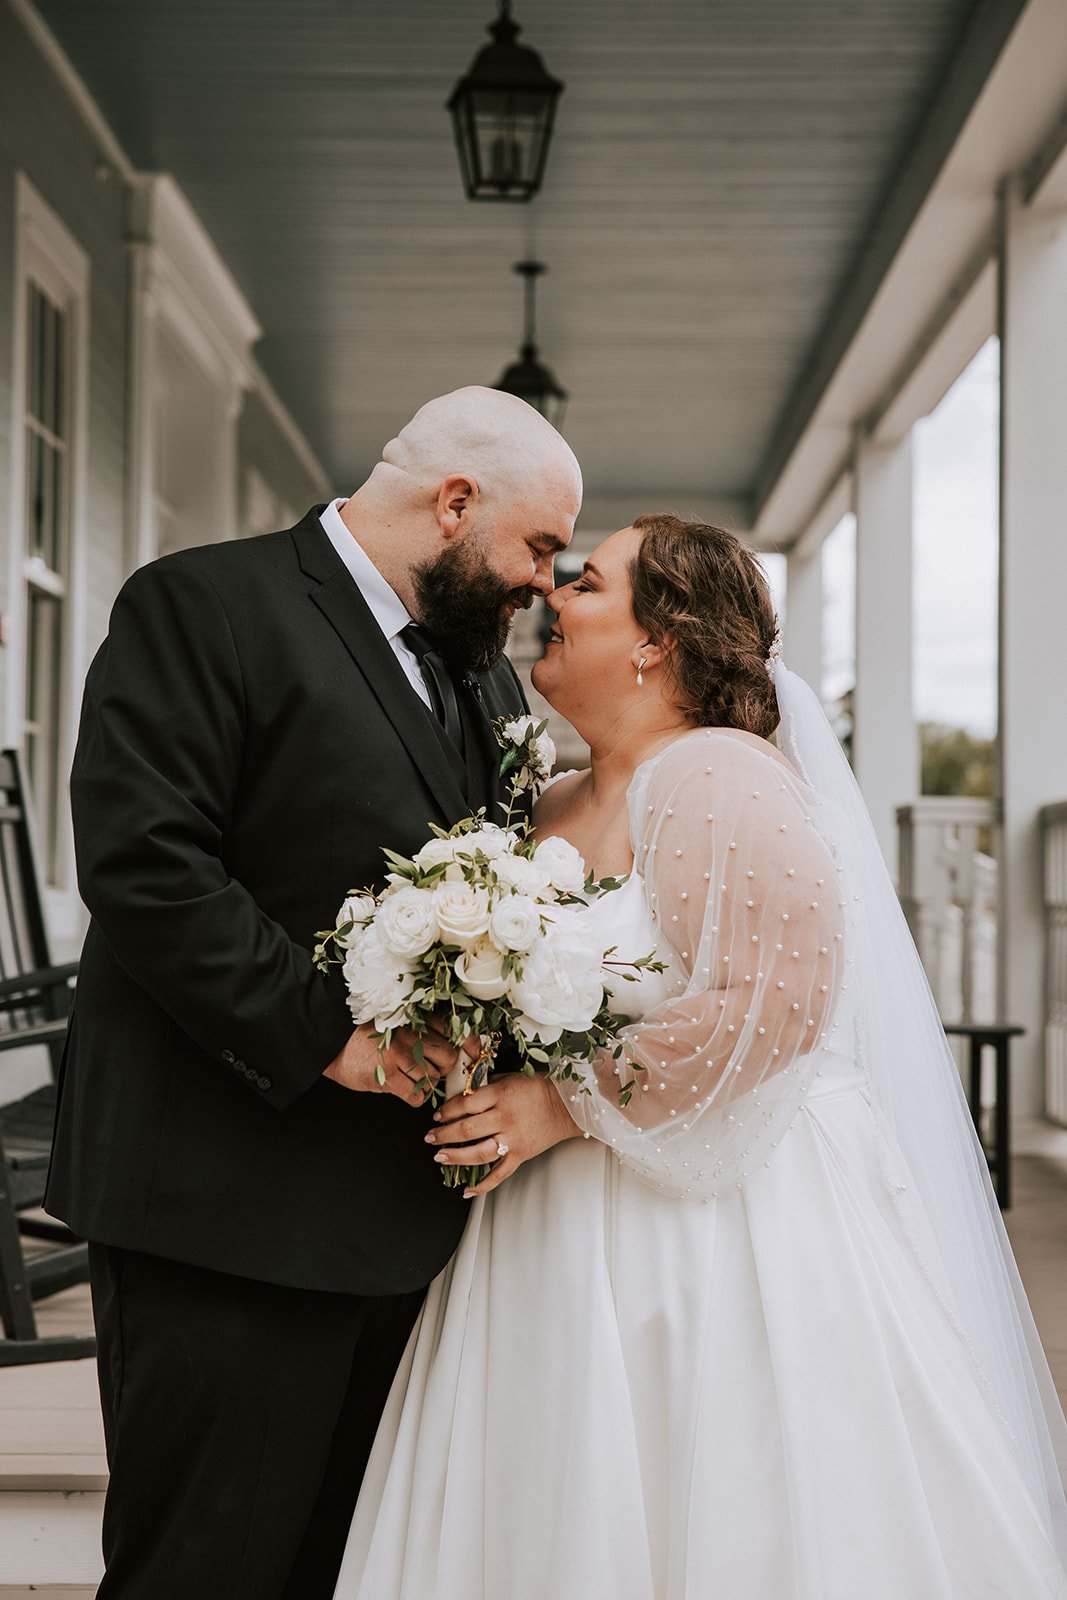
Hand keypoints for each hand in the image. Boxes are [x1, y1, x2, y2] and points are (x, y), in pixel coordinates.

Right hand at [323, 1022, 460, 1106]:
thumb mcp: (398, 1022)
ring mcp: (400, 1056)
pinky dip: (414, 1097)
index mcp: (417, 1018)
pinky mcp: (388, 1077)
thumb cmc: (367, 1036)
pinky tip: (403, 1089)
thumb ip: (425, 1030)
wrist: (332, 1043)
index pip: (456, 1030)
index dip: (471, 1044)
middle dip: (442, 1069)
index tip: (476, 1054)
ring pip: (432, 1080)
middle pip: (449, 1060)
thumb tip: (456, 1046)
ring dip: (425, 1084)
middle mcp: (412, 1035)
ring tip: (409, 1078)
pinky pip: (416, 1096)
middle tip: (429, 1070)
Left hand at [424, 1073, 581, 1195]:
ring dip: (455, 1156)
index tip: (437, 1115)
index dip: (447, 1110)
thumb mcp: (510, 1077)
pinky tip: (467, 1191)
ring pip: (478, 1153)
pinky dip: (483, 1186)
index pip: (466, 1104)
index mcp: (501, 1095)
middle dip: (444, 1134)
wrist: (566, 1107)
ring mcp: (513, 1139)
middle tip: (430, 1137)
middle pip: (467, 1129)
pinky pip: (499, 1174)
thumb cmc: (538, 1088)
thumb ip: (486, 1085)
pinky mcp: (520, 1155)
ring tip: (439, 1156)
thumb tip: (461, 1091)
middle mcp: (505, 1118)